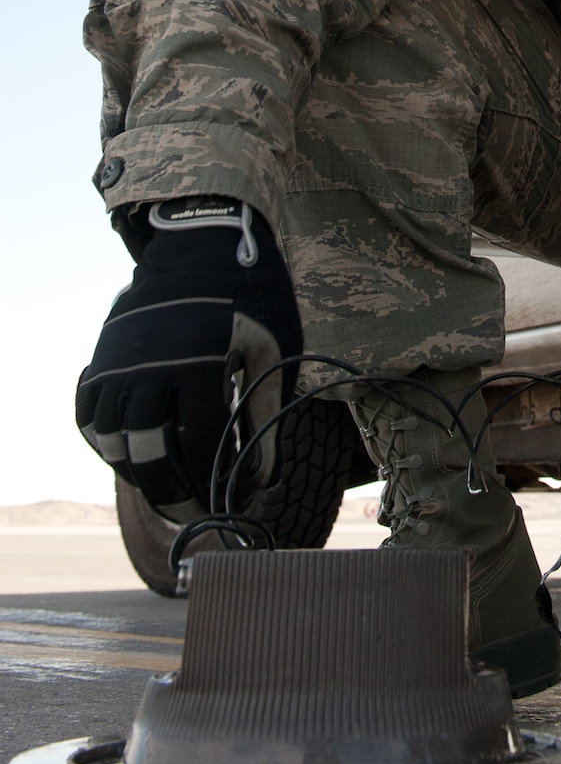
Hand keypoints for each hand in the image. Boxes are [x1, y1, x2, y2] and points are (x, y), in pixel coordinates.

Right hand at [76, 198, 301, 510]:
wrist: (201, 250)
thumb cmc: (249, 302)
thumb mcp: (269, 351)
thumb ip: (264, 416)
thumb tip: (264, 481)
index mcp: (199, 360)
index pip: (200, 443)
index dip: (214, 481)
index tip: (227, 502)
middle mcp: (150, 363)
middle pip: (150, 450)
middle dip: (174, 491)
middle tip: (192, 512)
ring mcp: (118, 361)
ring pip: (113, 439)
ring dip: (136, 472)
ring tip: (165, 488)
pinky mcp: (100, 358)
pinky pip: (89, 416)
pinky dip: (105, 444)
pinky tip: (132, 457)